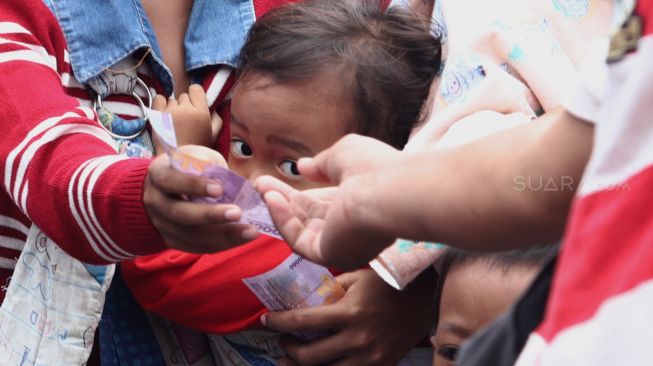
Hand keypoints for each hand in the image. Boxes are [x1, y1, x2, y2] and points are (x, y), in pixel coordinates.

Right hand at [144, 153, 257, 252]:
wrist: (167, 189)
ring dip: (221, 235)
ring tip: (248, 231)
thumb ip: (208, 163)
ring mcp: (162, 224)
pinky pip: (196, 247)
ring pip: (189, 235)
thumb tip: (226, 177)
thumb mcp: (196, 156)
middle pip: (179, 213)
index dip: (194, 185)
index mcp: (159, 175)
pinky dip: (220, 244)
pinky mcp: (172, 240)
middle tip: (237, 213)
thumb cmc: (189, 169)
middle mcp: (155, 202)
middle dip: (210, 215)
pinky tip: (241, 238)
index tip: (220, 189)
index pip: (170, 180)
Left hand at [152, 84, 213, 151]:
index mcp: (201, 112)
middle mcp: (185, 108)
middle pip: (183, 96)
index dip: (195, 96)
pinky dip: (160, 104)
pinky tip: (164, 114)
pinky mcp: (156, 114)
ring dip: (173, 108)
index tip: (195, 106)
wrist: (176, 162)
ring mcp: (169, 111)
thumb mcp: (213, 136)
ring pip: (171, 100)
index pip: (195, 89)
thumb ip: (217, 119)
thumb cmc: (196, 149)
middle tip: (185, 120)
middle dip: (185, 105)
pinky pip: (159, 99)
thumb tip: (213, 107)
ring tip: (174, 123)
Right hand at [256, 135, 399, 269]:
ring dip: (281, 209)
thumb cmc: (373, 167)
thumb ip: (321, 164)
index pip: (325, 202)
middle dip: (285, 200)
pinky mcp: (331, 255)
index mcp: (361, 204)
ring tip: (262, 188)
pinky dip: (284, 221)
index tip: (279, 178)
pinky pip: (300, 240)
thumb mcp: (343, 155)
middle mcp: (353, 228)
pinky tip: (272, 199)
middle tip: (260, 184)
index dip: (301, 191)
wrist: (388, 192)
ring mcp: (342, 244)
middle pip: (310, 216)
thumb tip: (303, 167)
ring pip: (302, 230)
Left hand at [261, 269, 436, 365]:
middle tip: (281, 342)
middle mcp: (357, 339)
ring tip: (293, 360)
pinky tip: (322, 364)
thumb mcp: (357, 276)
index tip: (265, 320)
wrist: (427, 298)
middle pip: (308, 357)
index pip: (302, 321)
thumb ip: (332, 288)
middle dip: (287, 350)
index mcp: (349, 313)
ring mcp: (370, 358)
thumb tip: (305, 295)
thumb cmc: (389, 281)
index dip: (278, 323)